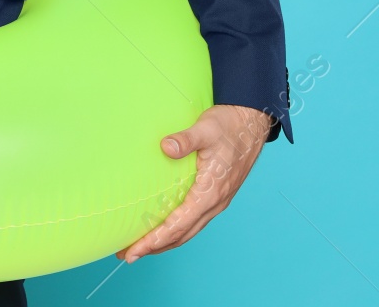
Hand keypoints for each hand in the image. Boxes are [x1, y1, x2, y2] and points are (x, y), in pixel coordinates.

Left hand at [115, 103, 271, 262]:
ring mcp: (217, 201)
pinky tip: (164, 228)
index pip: (178, 225)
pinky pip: (194, 221)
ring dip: (164, 242)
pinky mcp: (216, 196)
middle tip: (127, 254)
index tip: (135, 249)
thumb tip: (165, 147)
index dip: (155, 239)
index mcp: (211, 192)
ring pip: (188, 231)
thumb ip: (186, 139)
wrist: (251, 123)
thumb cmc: (229, 126)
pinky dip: (176, 231)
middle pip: (181, 235)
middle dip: (154, 247)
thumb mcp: (206, 129)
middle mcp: (215, 203)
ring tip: (140, 247)